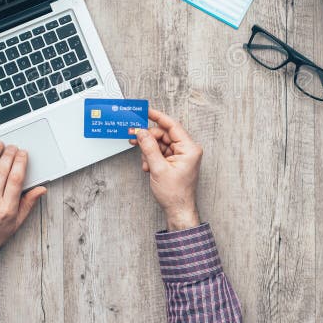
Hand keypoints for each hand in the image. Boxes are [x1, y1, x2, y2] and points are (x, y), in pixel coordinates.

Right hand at [131, 108, 201, 231]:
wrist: (178, 211)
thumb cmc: (175, 194)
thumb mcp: (158, 168)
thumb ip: (149, 148)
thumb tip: (141, 132)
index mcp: (189, 149)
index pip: (172, 126)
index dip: (158, 117)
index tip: (146, 111)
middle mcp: (187, 150)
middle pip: (164, 135)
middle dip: (148, 138)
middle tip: (133, 137)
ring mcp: (182, 156)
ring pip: (161, 144)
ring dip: (149, 151)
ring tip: (144, 161)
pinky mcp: (176, 162)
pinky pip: (161, 153)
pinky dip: (152, 157)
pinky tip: (148, 167)